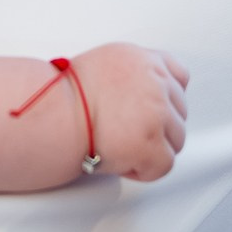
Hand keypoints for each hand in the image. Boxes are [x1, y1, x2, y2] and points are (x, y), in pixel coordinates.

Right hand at [70, 43, 189, 181]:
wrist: (52, 115)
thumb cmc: (64, 95)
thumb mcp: (104, 63)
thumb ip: (132, 74)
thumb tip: (142, 95)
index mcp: (143, 60)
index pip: (179, 76)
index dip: (166, 99)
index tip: (152, 110)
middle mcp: (155, 83)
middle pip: (178, 112)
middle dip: (157, 126)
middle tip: (126, 133)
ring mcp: (156, 113)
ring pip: (175, 140)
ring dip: (151, 149)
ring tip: (119, 146)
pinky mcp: (151, 144)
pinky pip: (164, 165)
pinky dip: (143, 170)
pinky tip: (120, 161)